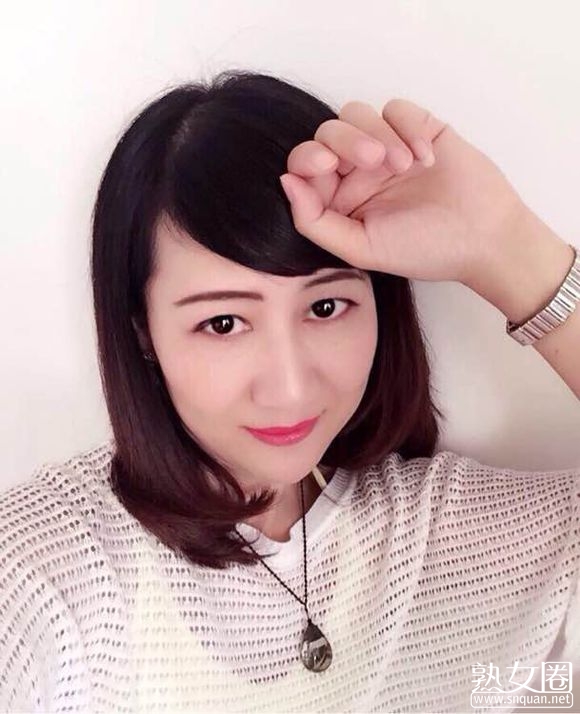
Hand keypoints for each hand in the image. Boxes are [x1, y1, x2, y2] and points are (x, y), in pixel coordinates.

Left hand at [279, 98, 527, 286]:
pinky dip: (407, 127)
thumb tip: (286, 181)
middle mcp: (358, 172)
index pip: (306, 165)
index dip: (308, 158)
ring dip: (378, 134)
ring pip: (357, 113)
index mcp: (340, 200)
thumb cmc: (425, 249)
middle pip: (328, 132)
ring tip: (404, 165)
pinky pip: (397, 108)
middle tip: (373, 162)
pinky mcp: (418, 128)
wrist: (484, 239)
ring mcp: (388, 147)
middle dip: (345, 140)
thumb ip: (315, 222)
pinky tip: (426, 159)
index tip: (326, 166)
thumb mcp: (362, 248)